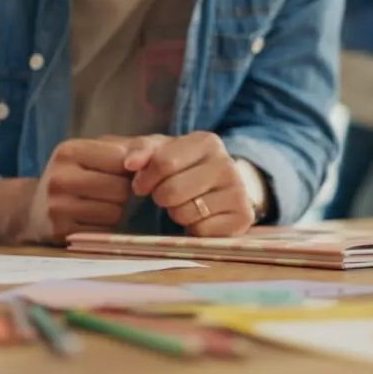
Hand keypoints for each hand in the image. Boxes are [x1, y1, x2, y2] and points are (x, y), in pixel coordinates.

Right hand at [27, 138, 132, 243]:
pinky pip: (104, 232)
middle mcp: (59, 177)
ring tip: (98, 205)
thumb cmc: (74, 176)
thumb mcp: (92, 153)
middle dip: (122, 192)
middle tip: (107, 191)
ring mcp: (58, 207)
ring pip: (115, 212)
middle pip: (120, 188)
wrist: (33, 210)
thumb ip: (127, 148)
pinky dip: (104, 228)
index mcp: (68, 151)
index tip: (121, 171)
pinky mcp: (62, 232)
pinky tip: (90, 221)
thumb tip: (153, 155)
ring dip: (115, 211)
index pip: (121, 158)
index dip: (129, 168)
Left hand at [123, 133, 255, 236]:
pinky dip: (192, 228)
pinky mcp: (242, 218)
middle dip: (160, 197)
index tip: (141, 184)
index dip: (145, 178)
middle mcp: (227, 164)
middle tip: (165, 195)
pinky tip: (199, 217)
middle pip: (172, 190)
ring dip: (175, 213)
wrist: (220, 187)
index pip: (164, 162)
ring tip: (185, 203)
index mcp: (207, 142)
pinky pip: (200, 231)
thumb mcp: (161, 151)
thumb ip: (141, 150)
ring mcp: (239, 192)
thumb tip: (129, 163)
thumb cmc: (183, 167)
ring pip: (185, 212)